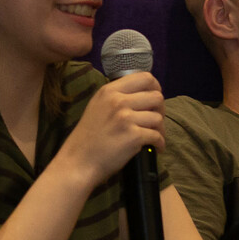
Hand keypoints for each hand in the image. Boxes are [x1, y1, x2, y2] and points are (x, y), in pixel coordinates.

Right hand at [59, 73, 165, 187]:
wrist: (78, 162)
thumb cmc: (87, 138)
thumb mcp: (97, 106)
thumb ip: (116, 97)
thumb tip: (142, 94)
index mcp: (109, 91)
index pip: (144, 77)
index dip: (155, 88)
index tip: (153, 100)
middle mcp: (118, 101)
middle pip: (156, 96)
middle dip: (160, 110)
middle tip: (154, 121)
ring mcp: (126, 118)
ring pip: (158, 117)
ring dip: (160, 129)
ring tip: (154, 137)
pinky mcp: (133, 137)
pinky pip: (157, 136)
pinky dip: (159, 144)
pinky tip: (155, 148)